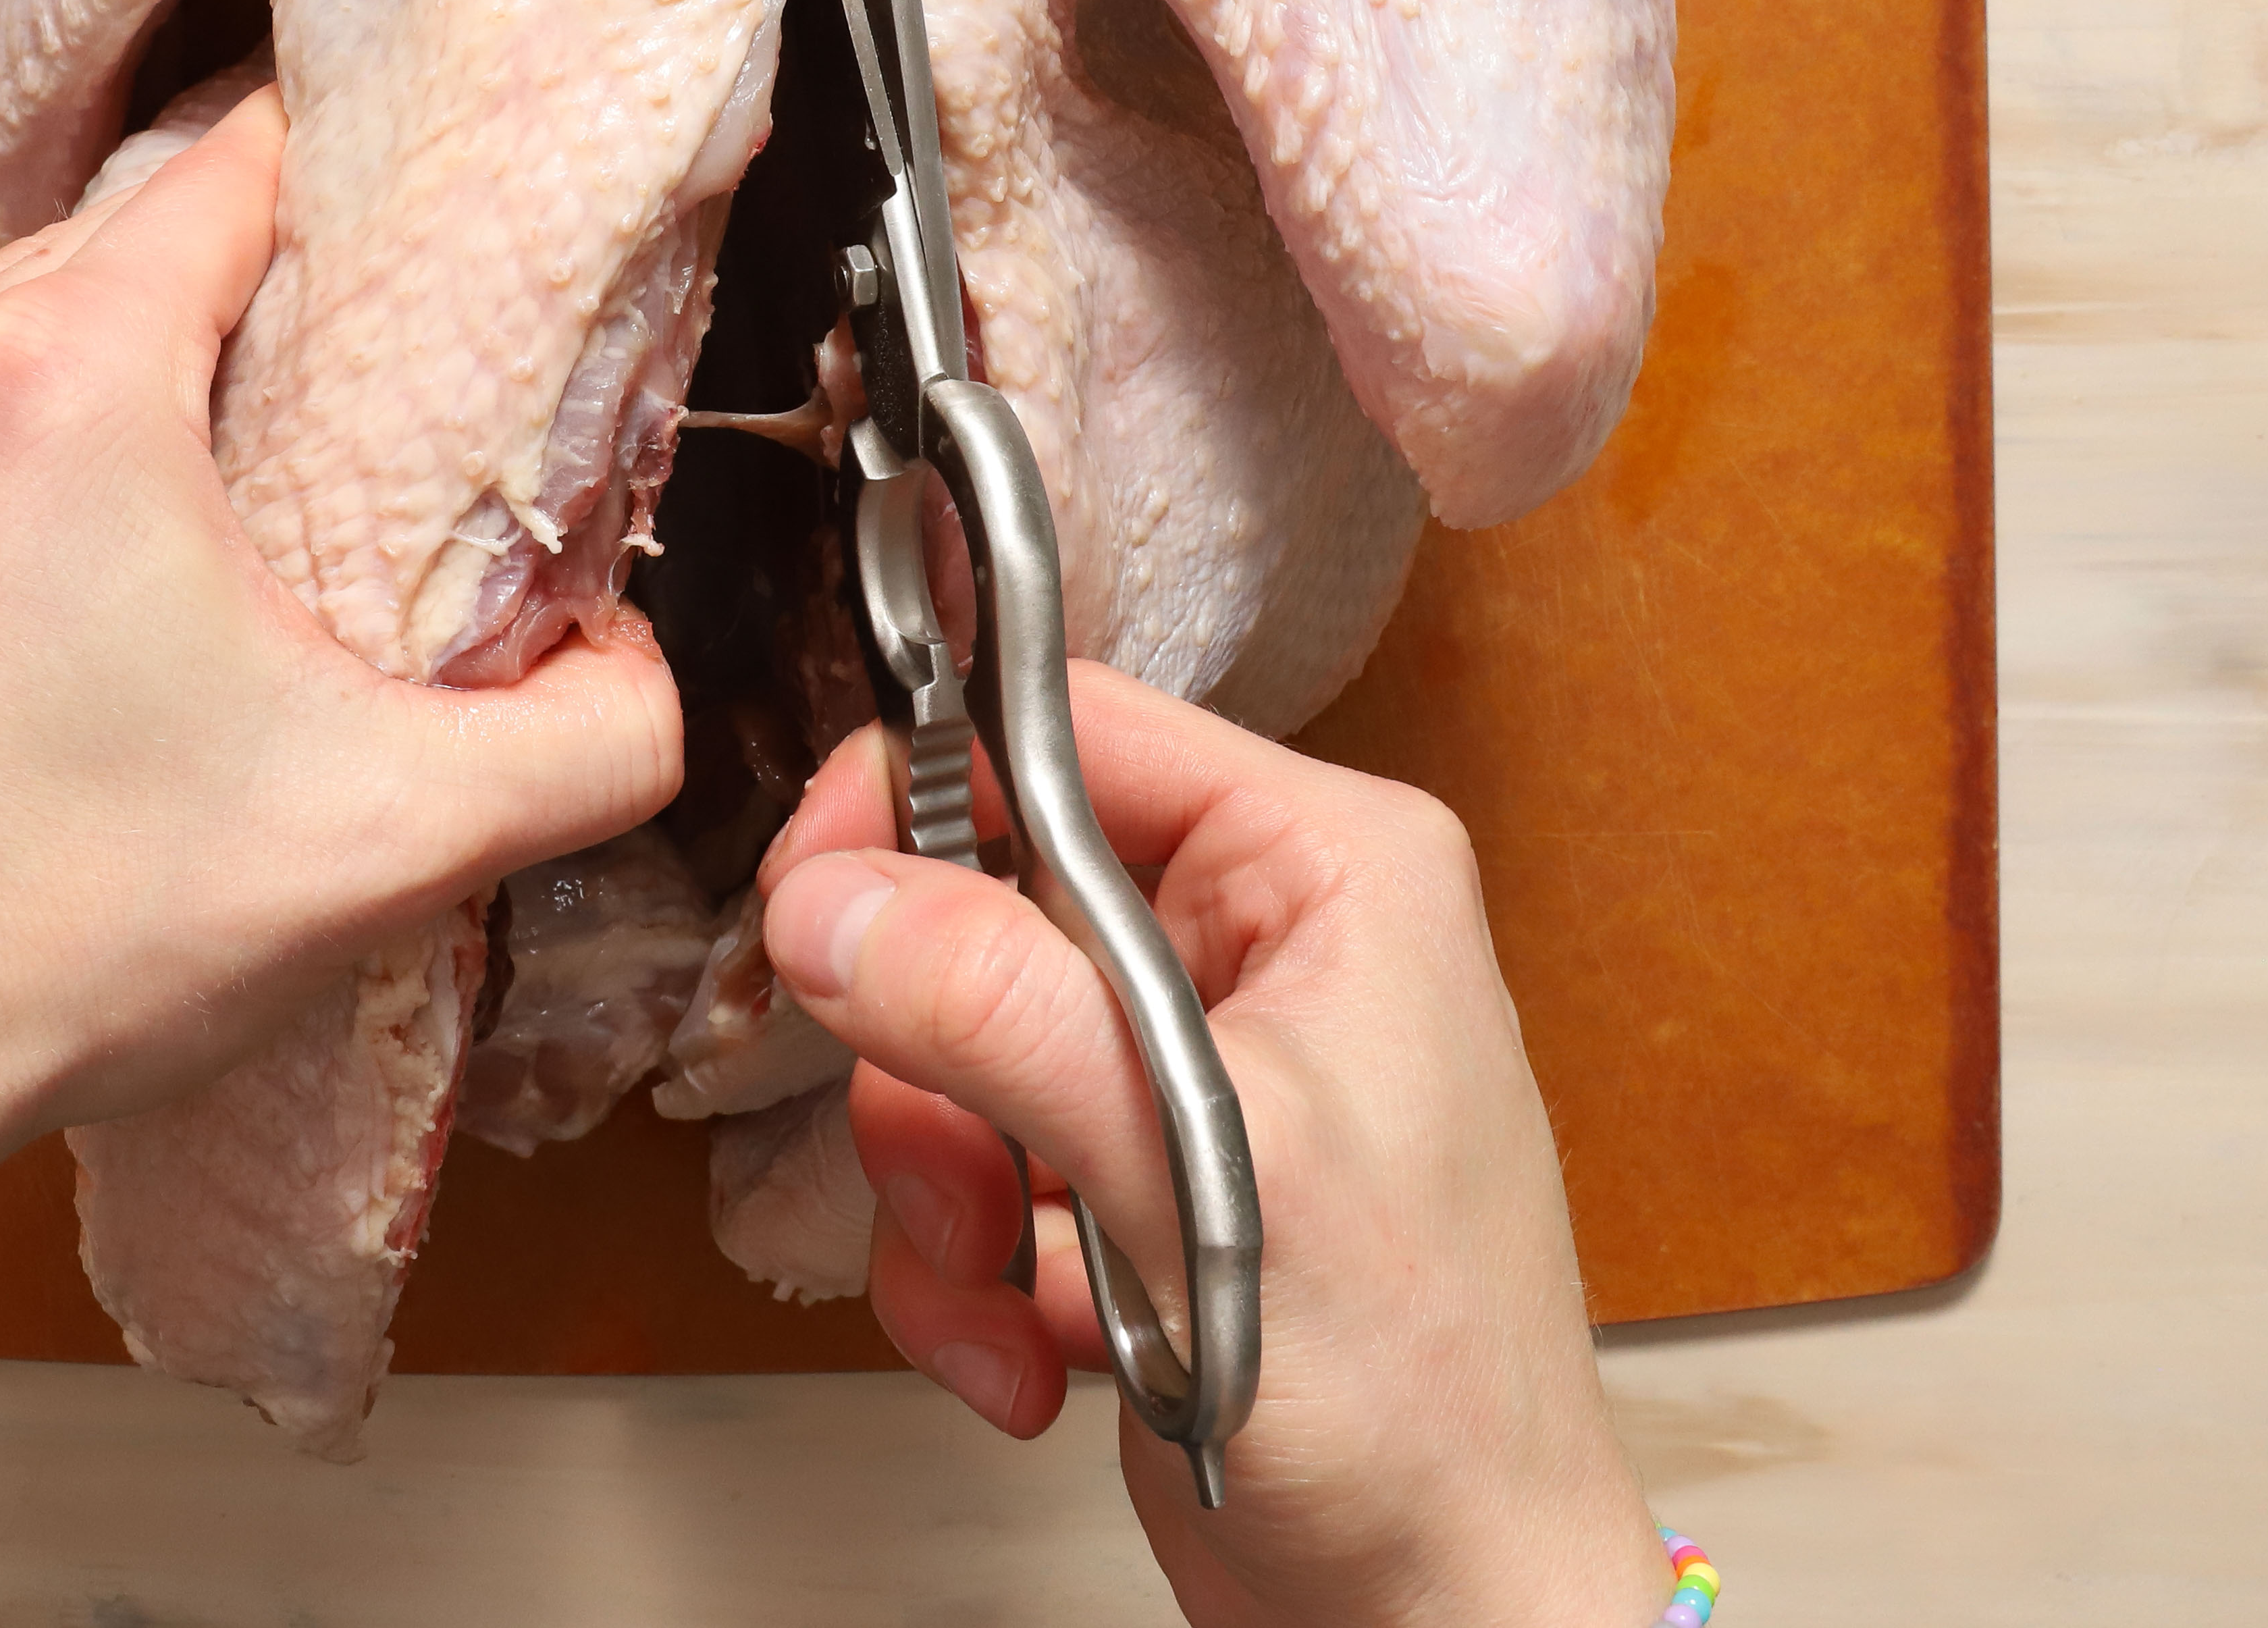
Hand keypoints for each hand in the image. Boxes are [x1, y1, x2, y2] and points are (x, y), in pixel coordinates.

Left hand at [0, 85, 681, 1177]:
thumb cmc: (78, 934)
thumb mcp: (393, 839)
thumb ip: (591, 741)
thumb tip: (640, 666)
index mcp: (66, 372)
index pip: (239, 165)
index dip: (347, 197)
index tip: (417, 269)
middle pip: (136, 234)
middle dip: (246, 305)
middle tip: (344, 420)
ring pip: (29, 310)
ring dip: (124, 373)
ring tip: (213, 503)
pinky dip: (10, 435)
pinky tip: (72, 558)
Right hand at [759, 666, 1666, 1627]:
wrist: (1450, 1620)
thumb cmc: (1425, 1406)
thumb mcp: (1200, 1171)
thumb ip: (1007, 1017)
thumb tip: (835, 901)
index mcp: (1325, 867)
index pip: (1064, 728)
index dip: (916, 799)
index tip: (817, 909)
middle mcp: (1258, 945)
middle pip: (979, 901)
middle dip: (935, 1070)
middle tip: (962, 1176)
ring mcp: (1192, 1069)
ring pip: (949, 1051)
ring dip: (940, 1197)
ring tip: (1010, 1300)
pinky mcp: (1133, 1182)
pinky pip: (966, 1171)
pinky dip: (963, 1278)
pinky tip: (1030, 1359)